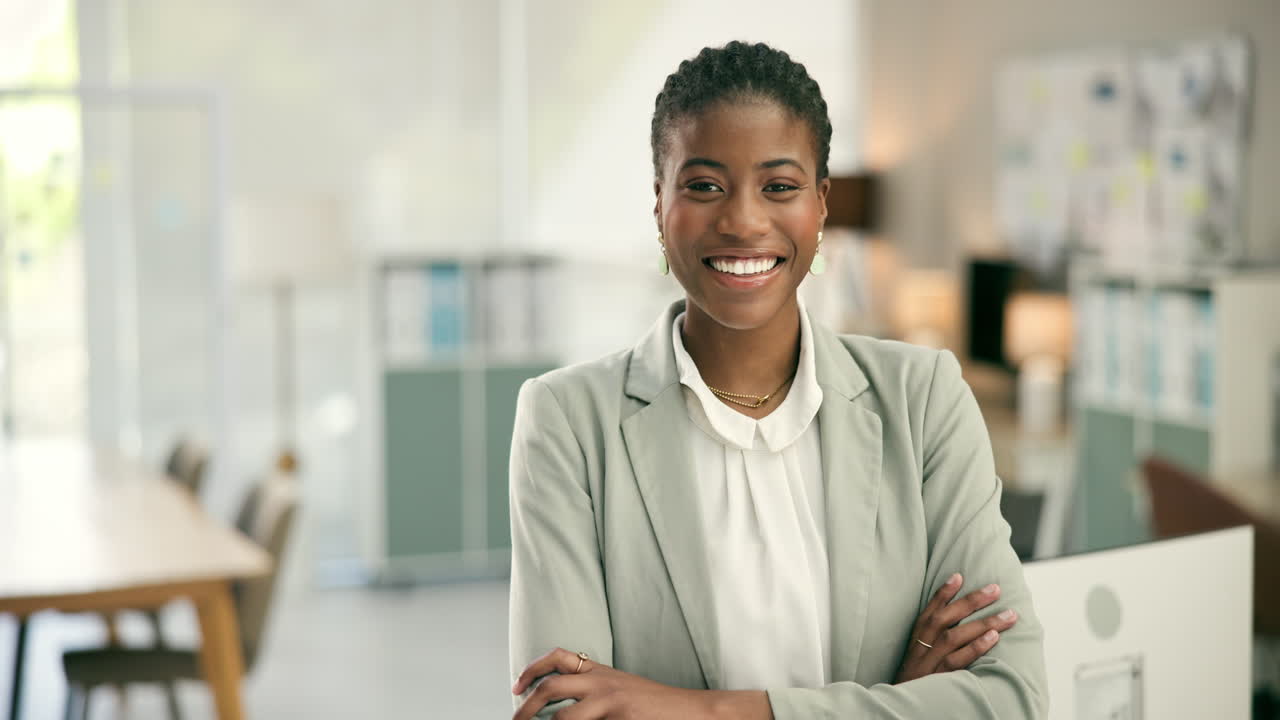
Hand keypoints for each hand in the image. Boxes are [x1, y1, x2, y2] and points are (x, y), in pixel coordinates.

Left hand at [512, 647, 725, 719]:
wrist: (690, 710)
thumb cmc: (655, 705)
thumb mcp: (621, 687)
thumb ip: (592, 689)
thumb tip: (557, 708)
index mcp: (600, 671)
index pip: (558, 658)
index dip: (531, 669)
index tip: (515, 687)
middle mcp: (601, 682)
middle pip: (551, 686)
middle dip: (526, 706)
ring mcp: (609, 702)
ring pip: (563, 717)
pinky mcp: (618, 719)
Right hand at [894, 573, 1018, 682]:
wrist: (902, 703)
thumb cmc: (916, 678)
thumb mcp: (918, 655)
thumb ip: (933, 638)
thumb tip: (959, 622)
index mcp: (916, 638)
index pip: (930, 611)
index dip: (943, 593)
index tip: (959, 575)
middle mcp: (921, 646)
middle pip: (945, 618)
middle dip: (971, 601)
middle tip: (995, 589)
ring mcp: (930, 661)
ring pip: (955, 636)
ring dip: (983, 623)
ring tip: (1008, 615)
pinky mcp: (938, 678)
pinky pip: (958, 660)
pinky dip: (975, 647)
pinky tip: (993, 637)